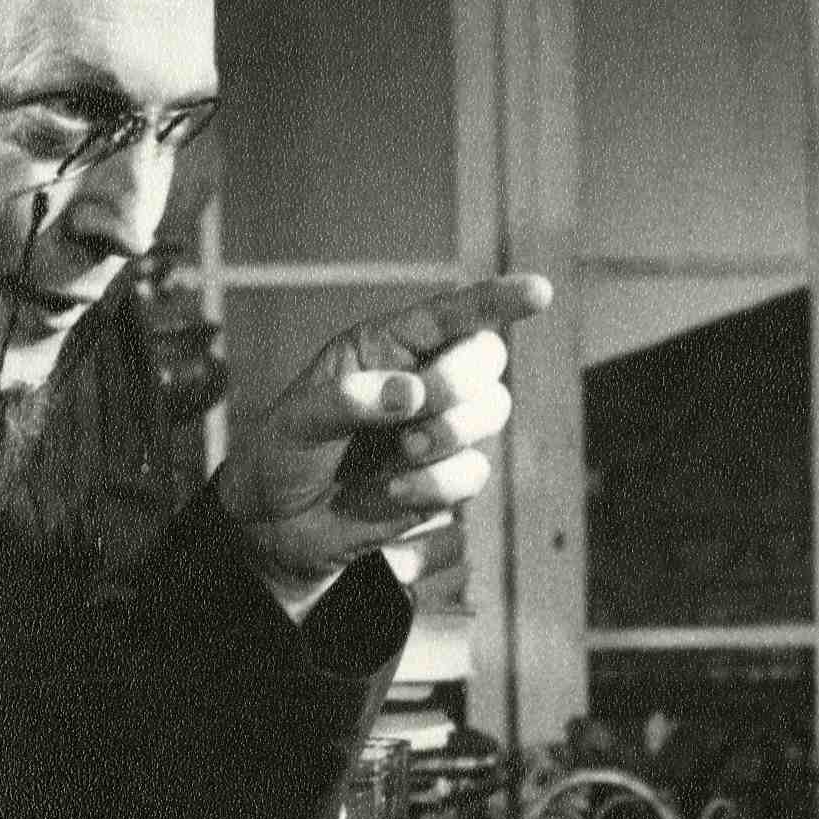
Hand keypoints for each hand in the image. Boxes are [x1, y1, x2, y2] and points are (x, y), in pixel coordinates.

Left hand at [215, 275, 553, 599]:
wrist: (279, 526)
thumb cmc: (283, 455)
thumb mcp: (296, 421)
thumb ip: (347, 401)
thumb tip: (411, 394)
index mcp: (385, 346)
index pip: (448, 314)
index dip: (495, 300)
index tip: (539, 292)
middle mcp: (422, 378)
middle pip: (485, 357)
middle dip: (457, 384)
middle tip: (413, 415)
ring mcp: (439, 428)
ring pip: (492, 410)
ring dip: (450, 433)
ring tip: (401, 453)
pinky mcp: (445, 478)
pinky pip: (473, 472)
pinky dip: (436, 485)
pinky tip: (391, 493)